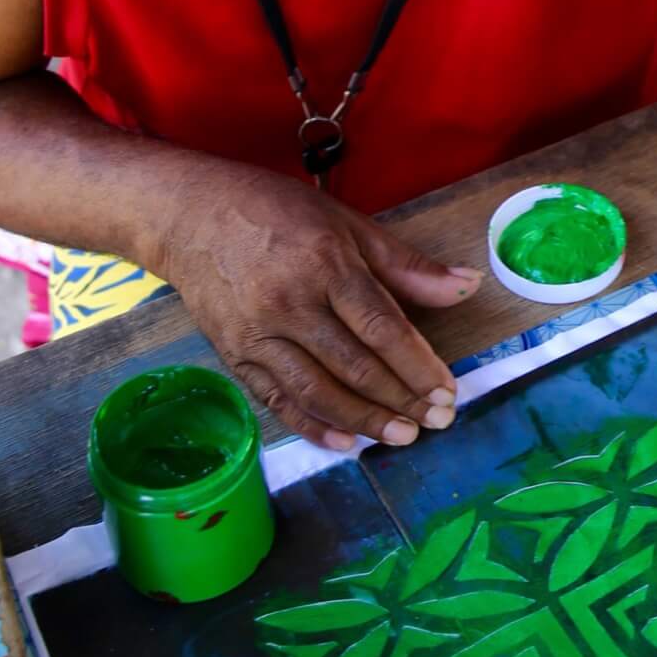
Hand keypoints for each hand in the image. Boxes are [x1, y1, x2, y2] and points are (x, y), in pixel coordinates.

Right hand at [153, 159, 480, 450]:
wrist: (189, 214)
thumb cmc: (277, 212)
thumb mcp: (347, 224)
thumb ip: (406, 266)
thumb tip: (467, 285)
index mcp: (325, 264)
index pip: (381, 327)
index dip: (418, 366)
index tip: (448, 391)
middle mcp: (290, 303)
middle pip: (355, 365)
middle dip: (401, 399)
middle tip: (437, 422)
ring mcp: (258, 334)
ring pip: (318, 391)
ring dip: (364, 420)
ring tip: (401, 437)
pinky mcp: (234, 355)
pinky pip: (277, 401)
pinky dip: (313, 426)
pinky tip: (345, 444)